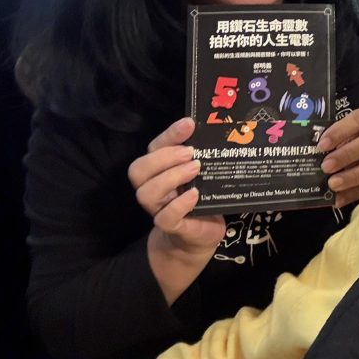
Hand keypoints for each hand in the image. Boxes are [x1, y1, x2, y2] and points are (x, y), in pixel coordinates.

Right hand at [128, 118, 224, 301]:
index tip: (189, 123)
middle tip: (192, 153)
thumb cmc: (203, 198)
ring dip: (171, 177)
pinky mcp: (172, 227)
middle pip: (139, 169)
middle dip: (165, 157)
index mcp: (160, 170)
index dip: (169, 134)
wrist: (201, 235)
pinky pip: (165, 218)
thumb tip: (219, 130)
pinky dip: (179, 204)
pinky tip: (195, 195)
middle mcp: (154, 188)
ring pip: (146, 193)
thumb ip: (202, 156)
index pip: (153, 148)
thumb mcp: (203, 174)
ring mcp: (159, 209)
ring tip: (196, 168)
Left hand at [318, 107, 358, 207]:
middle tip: (326, 166)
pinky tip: (339, 199)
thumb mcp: (357, 127)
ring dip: (354, 176)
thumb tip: (320, 150)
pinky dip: (357, 193)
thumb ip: (342, 134)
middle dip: (347, 154)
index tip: (322, 145)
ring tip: (332, 184)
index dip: (340, 131)